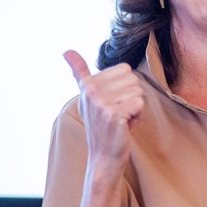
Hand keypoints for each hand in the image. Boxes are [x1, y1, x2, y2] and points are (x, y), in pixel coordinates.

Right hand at [63, 50, 144, 164]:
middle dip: (131, 97)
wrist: (103, 156)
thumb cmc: (102, 125)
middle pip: (133, 79)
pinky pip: (140, 103)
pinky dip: (138, 116)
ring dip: (135, 108)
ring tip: (121, 120)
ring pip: (138, 91)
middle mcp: (91, 91)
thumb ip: (79, 72)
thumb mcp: (88, 96)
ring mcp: (101, 102)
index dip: (125, 87)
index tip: (111, 103)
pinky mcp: (113, 114)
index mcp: (88, 84)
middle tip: (118, 113)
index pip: (125, 69)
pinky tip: (125, 126)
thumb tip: (66, 50)